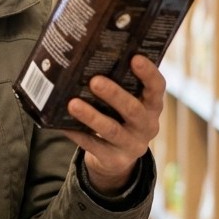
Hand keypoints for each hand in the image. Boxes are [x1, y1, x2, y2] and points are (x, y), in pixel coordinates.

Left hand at [62, 55, 165, 193]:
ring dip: (91, 116)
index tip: (135, 57)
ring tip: (72, 104)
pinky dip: (77, 134)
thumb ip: (119, 86)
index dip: (149, 73)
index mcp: (152, 106)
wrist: (118, 158)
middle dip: (114, 95)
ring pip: (111, 130)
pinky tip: (62, 124)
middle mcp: (147, 126)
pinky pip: (93, 146)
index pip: (157, 88)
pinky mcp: (115, 160)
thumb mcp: (126, 103)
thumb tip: (89, 58)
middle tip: (95, 80)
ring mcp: (132, 145)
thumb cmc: (119, 118)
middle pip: (133, 110)